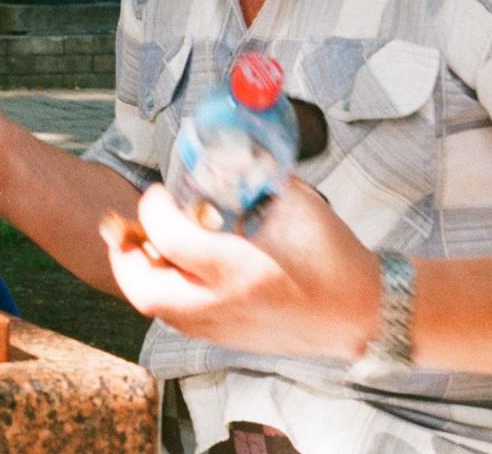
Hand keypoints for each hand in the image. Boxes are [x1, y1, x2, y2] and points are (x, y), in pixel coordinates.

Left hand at [100, 180, 381, 359]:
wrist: (365, 314)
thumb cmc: (335, 258)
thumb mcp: (297, 204)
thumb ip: (257, 176)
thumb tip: (227, 151)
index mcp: (241, 268)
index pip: (170, 237)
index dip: (154, 207)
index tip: (160, 192)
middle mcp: (224, 304)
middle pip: (146, 289)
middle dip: (126, 255)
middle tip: (126, 228)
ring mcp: (223, 328)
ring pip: (157, 309)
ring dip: (141, 275)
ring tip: (148, 245)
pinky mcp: (228, 340)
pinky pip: (177, 320)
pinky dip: (163, 293)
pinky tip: (173, 269)